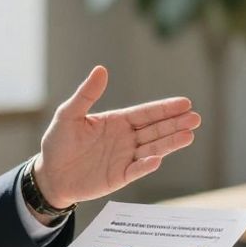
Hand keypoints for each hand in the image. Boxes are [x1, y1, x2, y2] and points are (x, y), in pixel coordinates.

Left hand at [34, 65, 199, 207]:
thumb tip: (101, 69)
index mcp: (117, 122)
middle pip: (155, 130)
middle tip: (196, 118)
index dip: (164, 108)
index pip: (146, 113)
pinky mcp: (119, 177)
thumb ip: (86, 94)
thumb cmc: (58, 142)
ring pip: (152, 148)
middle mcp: (126, 139)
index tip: (185, 103)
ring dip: (170, 143)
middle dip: (175, 124)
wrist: (49, 175)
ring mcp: (125, 158)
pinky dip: (146, 165)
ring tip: (189, 136)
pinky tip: (158, 158)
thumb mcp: (69, 114)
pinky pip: (136, 170)